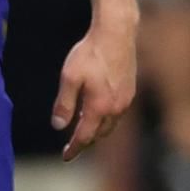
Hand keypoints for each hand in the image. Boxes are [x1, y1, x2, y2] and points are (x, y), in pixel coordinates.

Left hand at [52, 18, 136, 160]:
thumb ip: (64, 104)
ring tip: (82, 131)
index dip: (74, 149)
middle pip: (99, 134)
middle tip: (72, 146)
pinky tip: (96, 113)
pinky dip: (105, 119)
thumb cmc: (90, 53)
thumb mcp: (69, 78)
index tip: (65, 157)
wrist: (116, 33)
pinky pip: (117, 113)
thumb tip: (58, 126)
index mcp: (100, 107)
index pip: (85, 137)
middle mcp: (116, 108)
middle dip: (85, 142)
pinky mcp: (131, 90)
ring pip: (110, 125)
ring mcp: (126, 99)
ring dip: (96, 131)